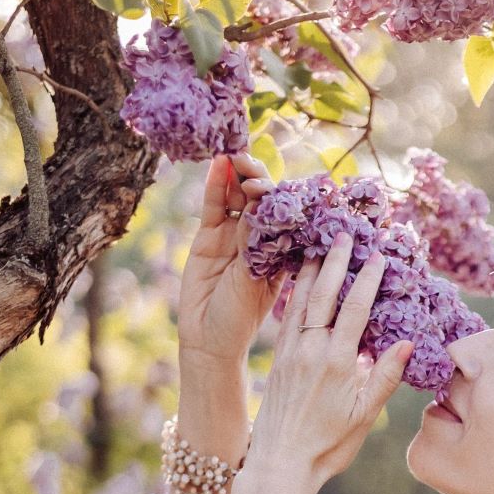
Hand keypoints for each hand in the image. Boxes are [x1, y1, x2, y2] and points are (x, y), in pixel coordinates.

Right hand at [177, 150, 283, 373]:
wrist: (207, 339)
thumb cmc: (239, 320)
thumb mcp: (252, 284)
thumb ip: (253, 248)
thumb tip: (257, 208)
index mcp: (281, 252)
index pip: (286, 216)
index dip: (283, 197)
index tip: (281, 185)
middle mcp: (259, 239)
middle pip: (261, 200)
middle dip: (259, 179)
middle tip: (252, 166)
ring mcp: (233, 234)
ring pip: (237, 197)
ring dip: (238, 175)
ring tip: (236, 155)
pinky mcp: (209, 235)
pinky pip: (214, 204)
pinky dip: (215, 184)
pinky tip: (217, 163)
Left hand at [240, 235, 412, 489]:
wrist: (281, 463)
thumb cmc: (328, 446)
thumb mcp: (363, 417)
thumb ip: (384, 378)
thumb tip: (406, 342)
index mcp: (338, 363)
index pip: (355, 308)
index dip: (367, 279)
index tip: (377, 256)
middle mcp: (312, 350)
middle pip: (325, 294)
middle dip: (336, 261)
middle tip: (344, 233)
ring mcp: (291, 352)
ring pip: (302, 300)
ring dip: (312, 269)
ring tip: (319, 243)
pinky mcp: (279, 359)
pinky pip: (288, 315)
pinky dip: (294, 291)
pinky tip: (298, 277)